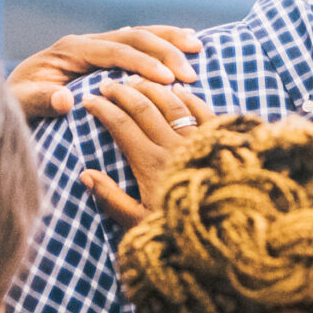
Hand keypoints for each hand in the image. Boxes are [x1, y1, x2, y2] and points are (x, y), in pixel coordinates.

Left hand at [8, 26, 202, 121]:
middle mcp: (84, 43)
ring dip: (169, 40)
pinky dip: (161, 44)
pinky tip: (184, 46)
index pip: (113, 51)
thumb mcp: (23, 106)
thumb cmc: (16, 106)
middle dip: (164, 50)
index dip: (142, 63)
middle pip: (132, 37)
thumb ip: (42, 102)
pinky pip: (136, 45)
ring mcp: (94, 46)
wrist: (8, 98)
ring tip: (198, 47)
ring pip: (138, 35)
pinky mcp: (101, 55)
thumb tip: (65, 100)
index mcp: (69, 51)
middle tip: (190, 69)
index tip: (167, 78)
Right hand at [80, 80, 214, 227]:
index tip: (88, 100)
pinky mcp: (220, 141)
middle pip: (143, 107)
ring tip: (136, 80)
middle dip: (121, 92)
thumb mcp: (138, 223)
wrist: (228, 232)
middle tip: (107, 84)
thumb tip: (85, 175)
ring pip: (171, 103)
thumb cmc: (180, 231)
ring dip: (151, 88)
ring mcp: (199, 140)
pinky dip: (187, 97)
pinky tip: (177, 89)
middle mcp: (173, 145)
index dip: (102, 109)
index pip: (121, 125)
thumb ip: (111, 199)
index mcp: (150, 163)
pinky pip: (203, 110)